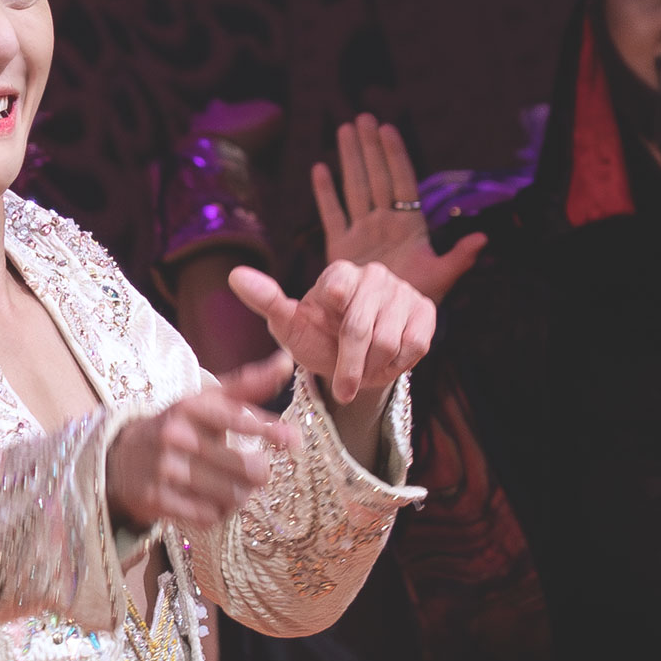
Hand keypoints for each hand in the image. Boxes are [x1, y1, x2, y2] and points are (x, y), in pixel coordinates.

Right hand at [107, 354, 297, 531]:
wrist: (121, 458)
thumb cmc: (178, 426)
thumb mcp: (206, 401)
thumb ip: (248, 385)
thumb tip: (286, 361)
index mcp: (188, 406)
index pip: (236, 418)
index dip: (267, 430)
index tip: (291, 440)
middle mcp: (174, 435)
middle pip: (242, 465)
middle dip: (259, 473)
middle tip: (259, 473)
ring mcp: (163, 468)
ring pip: (229, 494)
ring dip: (240, 495)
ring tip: (237, 488)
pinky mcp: (156, 498)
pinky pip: (207, 514)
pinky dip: (217, 512)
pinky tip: (212, 502)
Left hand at [227, 258, 433, 404]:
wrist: (353, 363)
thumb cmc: (317, 340)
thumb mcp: (289, 326)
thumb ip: (266, 300)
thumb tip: (234, 275)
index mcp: (339, 273)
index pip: (337, 286)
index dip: (332, 316)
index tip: (325, 330)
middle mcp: (374, 275)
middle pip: (360, 326)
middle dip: (348, 365)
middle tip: (344, 387)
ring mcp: (402, 292)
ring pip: (388, 340)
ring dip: (371, 368)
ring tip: (363, 372)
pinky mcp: (426, 312)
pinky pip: (415, 345)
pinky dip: (397, 365)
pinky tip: (385, 363)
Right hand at [315, 113, 486, 300]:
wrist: (385, 325)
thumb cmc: (417, 302)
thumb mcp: (440, 279)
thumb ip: (458, 258)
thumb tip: (483, 238)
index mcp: (409, 225)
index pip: (402, 182)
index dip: (395, 156)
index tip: (388, 129)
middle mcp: (385, 222)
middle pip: (376, 177)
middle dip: (370, 148)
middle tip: (363, 118)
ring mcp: (362, 232)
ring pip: (354, 188)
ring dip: (350, 159)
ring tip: (344, 129)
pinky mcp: (341, 247)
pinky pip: (332, 214)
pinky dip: (325, 193)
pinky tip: (320, 168)